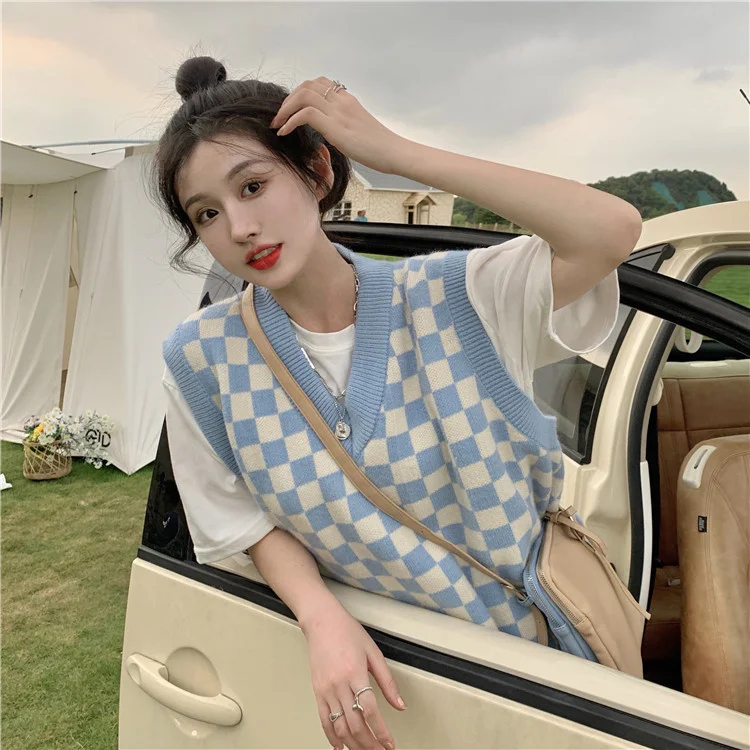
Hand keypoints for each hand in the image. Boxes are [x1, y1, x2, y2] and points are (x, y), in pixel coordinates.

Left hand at [270, 77, 407, 174]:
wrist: (393, 152)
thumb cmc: (379, 147)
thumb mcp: (358, 128)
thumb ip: (342, 123)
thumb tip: (328, 130)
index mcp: (347, 99)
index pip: (318, 83)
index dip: (299, 93)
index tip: (291, 110)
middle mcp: (341, 100)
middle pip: (306, 85)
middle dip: (288, 100)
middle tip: (279, 117)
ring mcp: (338, 111)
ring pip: (303, 95)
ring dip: (285, 109)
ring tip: (278, 124)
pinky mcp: (335, 126)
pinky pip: (305, 114)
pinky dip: (289, 121)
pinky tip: (285, 133)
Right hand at [301, 603, 405, 749]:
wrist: (321, 621)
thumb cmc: (347, 631)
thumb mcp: (373, 652)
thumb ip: (387, 681)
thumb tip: (400, 704)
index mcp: (355, 672)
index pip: (369, 710)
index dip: (380, 731)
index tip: (389, 744)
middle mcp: (339, 684)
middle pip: (354, 724)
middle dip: (369, 744)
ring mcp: (326, 689)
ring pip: (339, 726)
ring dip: (353, 745)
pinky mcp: (317, 692)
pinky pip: (324, 720)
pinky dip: (332, 737)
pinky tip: (340, 747)